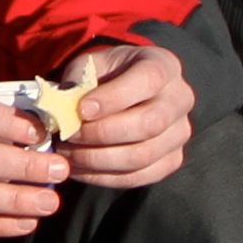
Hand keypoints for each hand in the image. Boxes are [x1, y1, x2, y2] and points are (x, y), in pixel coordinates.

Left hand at [48, 38, 192, 190]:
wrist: (123, 91)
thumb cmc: (105, 76)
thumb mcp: (90, 65)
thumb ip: (77, 80)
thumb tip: (62, 106)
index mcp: (164, 66)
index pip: (148, 80)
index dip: (114, 98)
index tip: (81, 110)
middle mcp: (180, 99)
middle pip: (149, 124)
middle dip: (103, 133)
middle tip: (69, 135)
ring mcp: (180, 133)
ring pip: (143, 155)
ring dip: (99, 159)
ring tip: (68, 153)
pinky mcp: (171, 160)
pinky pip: (139, 177)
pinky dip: (104, 177)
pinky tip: (79, 168)